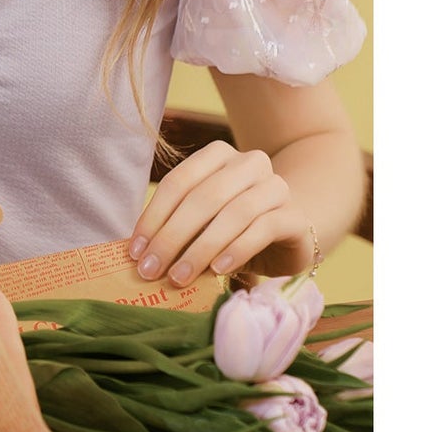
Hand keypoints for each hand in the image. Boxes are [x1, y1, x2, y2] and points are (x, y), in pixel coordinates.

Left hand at [128, 141, 312, 284]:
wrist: (290, 231)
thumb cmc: (234, 227)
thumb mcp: (202, 223)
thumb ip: (176, 228)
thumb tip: (141, 255)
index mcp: (218, 155)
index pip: (178, 182)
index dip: (154, 217)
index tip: (136, 251)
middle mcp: (250, 163)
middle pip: (203, 197)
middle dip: (172, 236)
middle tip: (151, 269)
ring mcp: (276, 187)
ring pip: (233, 212)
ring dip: (201, 248)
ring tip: (180, 276)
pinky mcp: (295, 217)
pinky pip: (263, 229)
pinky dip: (237, 249)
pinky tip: (218, 270)